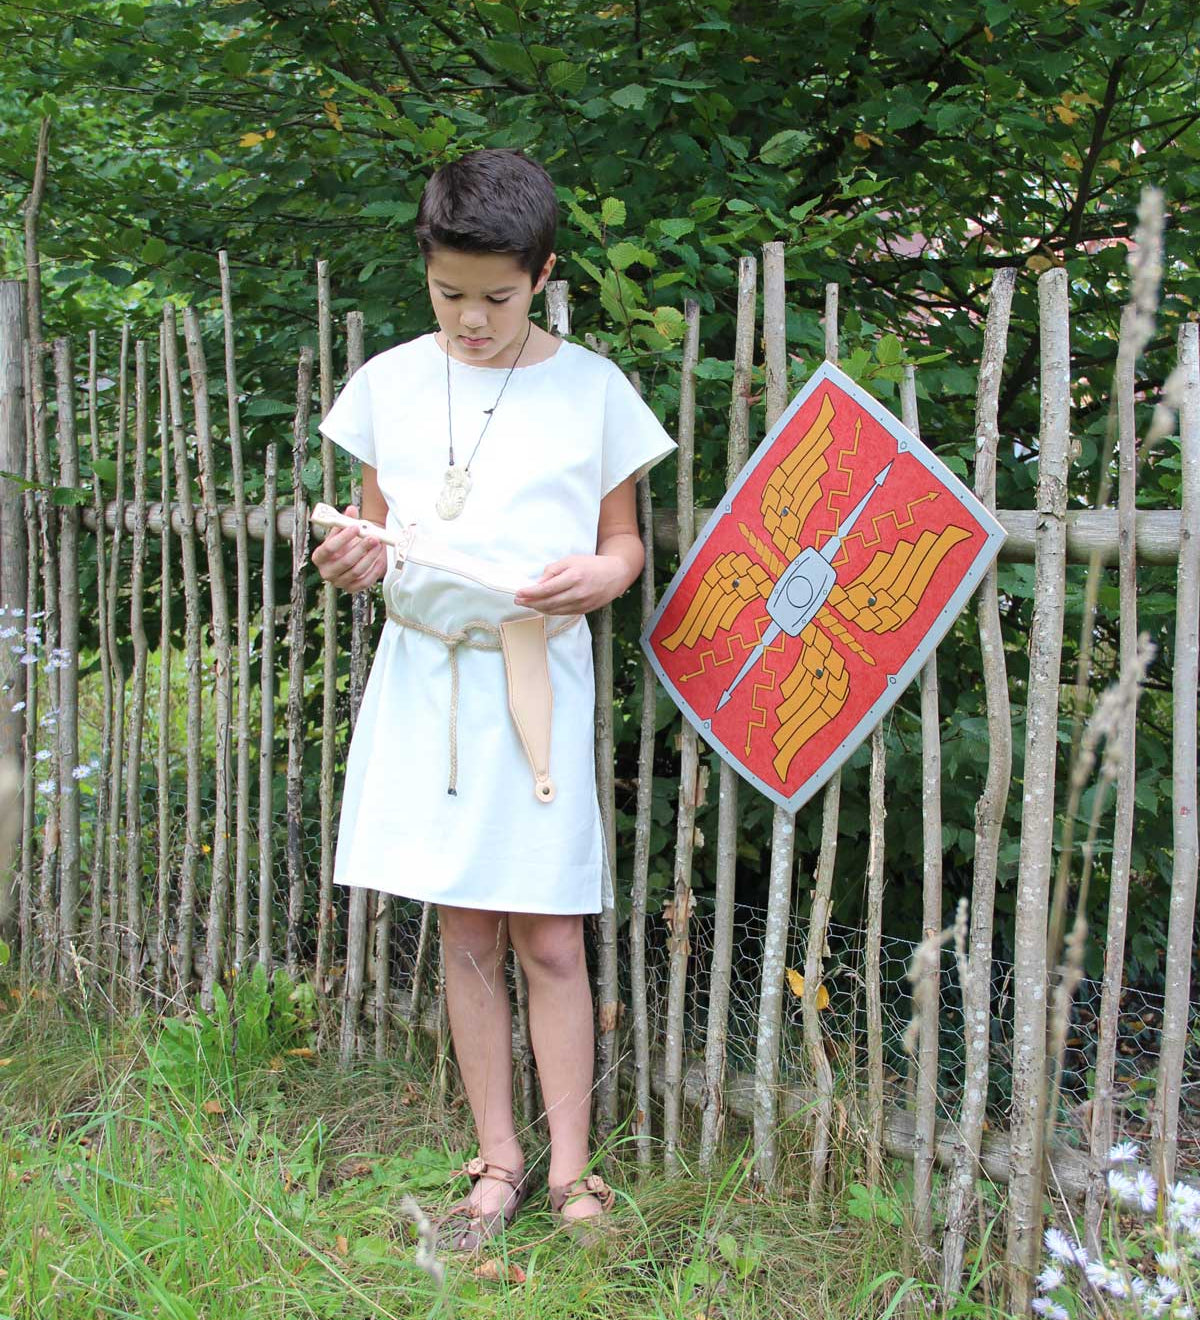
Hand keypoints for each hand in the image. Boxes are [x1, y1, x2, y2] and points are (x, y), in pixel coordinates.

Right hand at [310, 504, 387, 592]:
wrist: (352, 555)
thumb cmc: (345, 542)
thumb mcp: (343, 531)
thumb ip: (346, 521)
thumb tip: (351, 509)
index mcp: (319, 557)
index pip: (328, 549)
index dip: (342, 538)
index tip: (355, 527)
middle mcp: (327, 572)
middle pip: (344, 562)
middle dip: (361, 549)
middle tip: (373, 537)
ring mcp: (339, 582)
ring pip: (356, 571)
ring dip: (370, 557)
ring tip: (379, 544)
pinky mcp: (351, 589)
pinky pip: (364, 582)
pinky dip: (374, 571)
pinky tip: (380, 558)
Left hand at [513, 554, 628, 614]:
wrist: (615, 575)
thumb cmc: (591, 564)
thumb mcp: (571, 560)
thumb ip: (553, 570)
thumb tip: (538, 583)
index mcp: (574, 577)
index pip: (547, 589)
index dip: (530, 593)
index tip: (518, 593)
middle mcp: (578, 593)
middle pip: (549, 602)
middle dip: (531, 603)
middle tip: (518, 600)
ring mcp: (582, 604)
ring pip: (555, 610)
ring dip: (539, 608)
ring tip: (527, 604)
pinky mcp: (584, 610)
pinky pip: (563, 613)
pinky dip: (550, 611)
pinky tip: (542, 607)